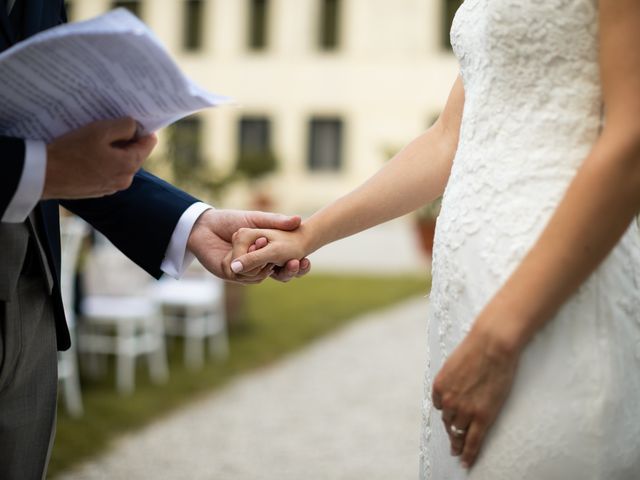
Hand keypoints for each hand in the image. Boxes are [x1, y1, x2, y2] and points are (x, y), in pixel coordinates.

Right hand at [43, 117, 156, 198]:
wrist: (42, 175)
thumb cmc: (71, 152)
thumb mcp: (100, 131)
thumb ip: (124, 126)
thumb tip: (136, 126)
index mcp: (129, 165)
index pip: (149, 143)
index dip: (140, 128)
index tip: (127, 119)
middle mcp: (125, 180)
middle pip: (134, 152)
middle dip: (124, 139)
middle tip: (106, 126)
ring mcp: (111, 187)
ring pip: (119, 162)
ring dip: (111, 150)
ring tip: (93, 139)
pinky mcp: (97, 190)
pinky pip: (106, 171)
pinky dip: (101, 161)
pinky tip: (86, 153)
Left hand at [187, 209, 310, 282]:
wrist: (205, 224)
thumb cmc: (231, 220)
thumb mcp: (258, 219)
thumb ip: (277, 221)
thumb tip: (299, 220)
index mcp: (264, 255)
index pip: (285, 266)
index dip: (297, 266)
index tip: (306, 260)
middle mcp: (255, 266)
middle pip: (277, 276)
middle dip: (289, 270)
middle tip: (296, 262)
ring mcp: (242, 272)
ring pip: (259, 276)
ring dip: (262, 261)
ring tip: (261, 239)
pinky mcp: (229, 273)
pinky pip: (243, 274)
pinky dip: (247, 262)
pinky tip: (248, 246)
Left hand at [431, 318, 520, 468]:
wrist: (492, 345)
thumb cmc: (477, 348)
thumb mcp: (454, 364)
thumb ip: (452, 379)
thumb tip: (457, 386)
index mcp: (439, 386)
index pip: (440, 406)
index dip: (447, 411)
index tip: (451, 417)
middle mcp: (448, 401)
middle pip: (448, 421)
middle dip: (451, 429)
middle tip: (453, 441)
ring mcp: (464, 410)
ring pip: (458, 432)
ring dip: (458, 442)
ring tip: (459, 451)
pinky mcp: (481, 416)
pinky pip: (472, 441)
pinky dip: (468, 454)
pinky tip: (466, 462)